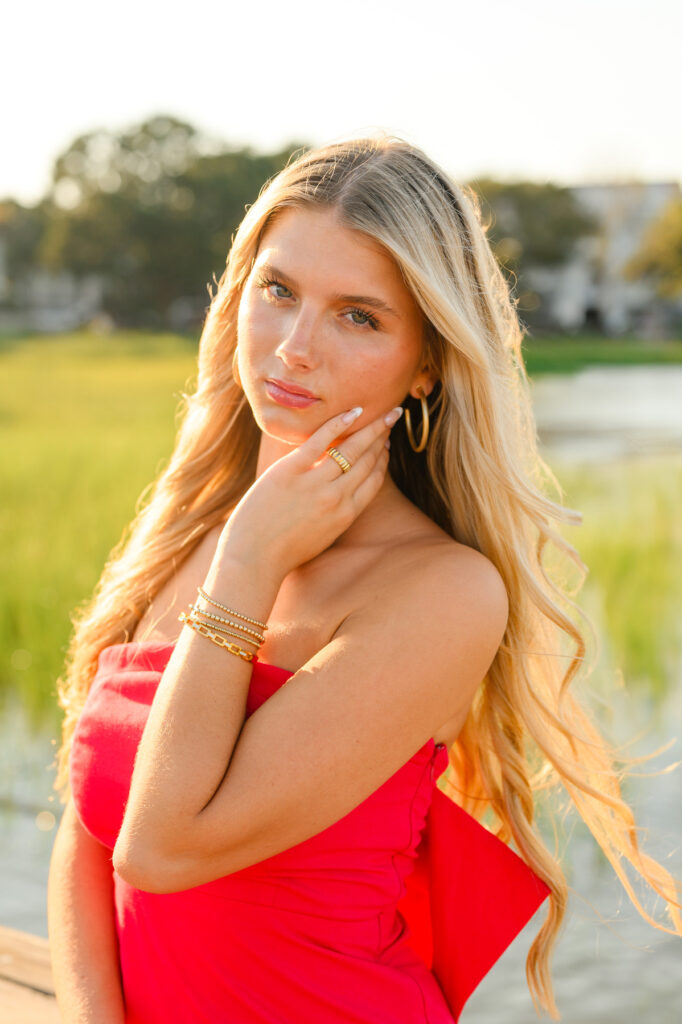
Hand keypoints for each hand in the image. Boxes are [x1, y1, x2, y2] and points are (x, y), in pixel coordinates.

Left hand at [216, 405, 403, 577]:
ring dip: (369, 428)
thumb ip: (335, 515)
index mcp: (346, 515)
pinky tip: (352, 412)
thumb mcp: (321, 537)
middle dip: (381, 436)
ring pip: (351, 448)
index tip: (386, 445)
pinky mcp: (291, 471)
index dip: (383, 459)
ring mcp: (314, 484)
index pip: (374, 480)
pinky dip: (339, 424)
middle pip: (367, 460)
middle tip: (391, 417)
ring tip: (378, 413)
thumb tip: (341, 493)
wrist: (254, 558)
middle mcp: (336, 498)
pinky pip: (321, 441)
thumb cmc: (282, 552)